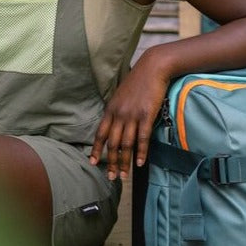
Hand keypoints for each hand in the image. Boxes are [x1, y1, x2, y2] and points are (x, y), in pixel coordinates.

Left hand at [89, 54, 169, 179]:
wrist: (153, 68)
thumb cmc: (138, 81)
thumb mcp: (121, 95)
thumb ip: (117, 110)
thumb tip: (116, 124)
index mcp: (111, 109)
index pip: (100, 134)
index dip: (96, 149)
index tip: (93, 163)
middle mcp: (119, 114)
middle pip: (112, 143)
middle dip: (111, 162)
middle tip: (111, 177)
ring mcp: (132, 115)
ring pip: (126, 144)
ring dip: (125, 162)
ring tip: (124, 175)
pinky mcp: (146, 115)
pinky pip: (142, 138)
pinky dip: (141, 152)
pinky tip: (140, 163)